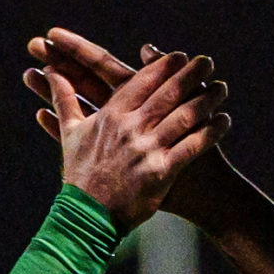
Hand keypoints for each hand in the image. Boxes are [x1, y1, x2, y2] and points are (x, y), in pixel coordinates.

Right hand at [43, 49, 229, 231]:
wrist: (88, 218)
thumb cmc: (79, 174)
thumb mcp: (70, 133)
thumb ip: (63, 98)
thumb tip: (50, 71)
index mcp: (110, 116)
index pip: (141, 81)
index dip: (164, 65)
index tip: (180, 55)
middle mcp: (130, 129)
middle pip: (167, 92)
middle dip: (191, 74)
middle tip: (207, 60)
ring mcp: (147, 150)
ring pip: (185, 116)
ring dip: (207, 99)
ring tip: (222, 88)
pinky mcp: (162, 172)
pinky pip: (193, 146)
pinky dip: (211, 132)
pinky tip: (224, 121)